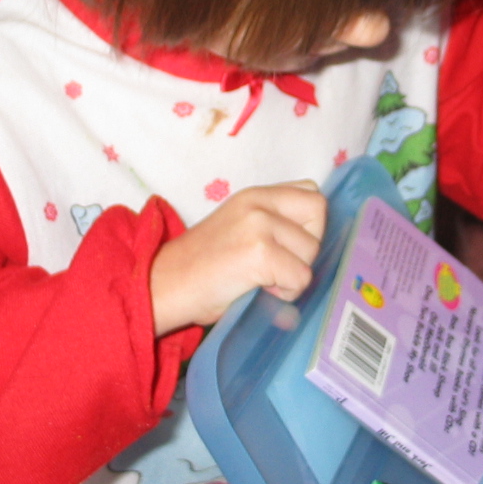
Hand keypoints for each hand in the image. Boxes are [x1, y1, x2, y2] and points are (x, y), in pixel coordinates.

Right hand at [150, 182, 327, 334]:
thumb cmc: (200, 268)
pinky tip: (262, 290)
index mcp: (253, 195)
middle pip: (318, 212)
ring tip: (265, 281)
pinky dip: (287, 291)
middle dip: (308, 245)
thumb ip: (271, 223)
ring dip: (295, 273)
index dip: (308, 223)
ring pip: (311, 250)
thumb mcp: (238, 228)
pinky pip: (300, 276)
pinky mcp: (259, 253)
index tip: (288, 246)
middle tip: (281, 265)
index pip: (309, 192)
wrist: (164, 285)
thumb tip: (315, 243)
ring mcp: (258, 225)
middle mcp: (257, 203)